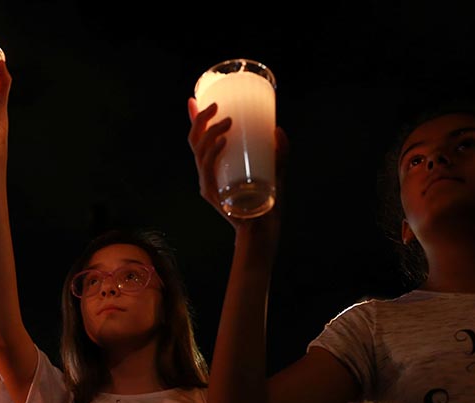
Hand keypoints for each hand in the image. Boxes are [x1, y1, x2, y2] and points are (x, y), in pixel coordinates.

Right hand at [186, 97, 287, 237]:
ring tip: (228, 121)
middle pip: (195, 142)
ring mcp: (208, 185)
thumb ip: (279, 152)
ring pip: (200, 152)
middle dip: (202, 119)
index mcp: (215, 168)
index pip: (198, 140)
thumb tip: (278, 128)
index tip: (196, 99)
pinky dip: (213, 152)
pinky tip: (222, 141)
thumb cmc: (268, 204)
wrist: (264, 232)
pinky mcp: (213, 195)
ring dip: (211, 132)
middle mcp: (207, 175)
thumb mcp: (276, 172)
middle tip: (218, 106)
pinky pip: (208, 170)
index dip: (195, 120)